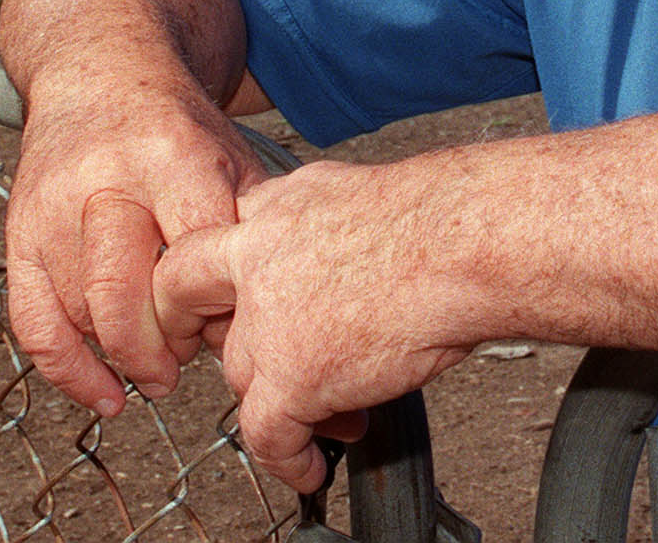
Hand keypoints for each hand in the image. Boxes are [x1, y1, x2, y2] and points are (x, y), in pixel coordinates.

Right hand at [5, 66, 269, 415]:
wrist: (99, 75)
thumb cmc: (177, 130)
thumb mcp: (230, 155)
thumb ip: (248, 227)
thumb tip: (256, 322)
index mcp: (172, 156)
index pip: (196, 248)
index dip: (218, 301)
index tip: (237, 324)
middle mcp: (105, 181)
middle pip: (126, 291)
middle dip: (162, 346)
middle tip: (187, 362)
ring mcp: (53, 209)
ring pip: (82, 313)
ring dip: (125, 356)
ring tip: (161, 365)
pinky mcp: (18, 233)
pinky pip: (33, 323)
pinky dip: (69, 372)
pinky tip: (108, 395)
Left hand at [152, 160, 475, 490]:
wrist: (466, 243)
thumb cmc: (447, 216)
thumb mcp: (367, 193)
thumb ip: (332, 220)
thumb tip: (352, 244)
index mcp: (283, 204)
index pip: (219, 236)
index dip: (218, 270)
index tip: (228, 294)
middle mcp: (260, 254)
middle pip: (191, 295)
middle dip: (194, 326)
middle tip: (215, 350)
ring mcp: (268, 318)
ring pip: (239, 372)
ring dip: (275, 397)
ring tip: (325, 414)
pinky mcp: (292, 375)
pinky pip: (266, 434)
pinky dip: (287, 458)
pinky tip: (308, 465)